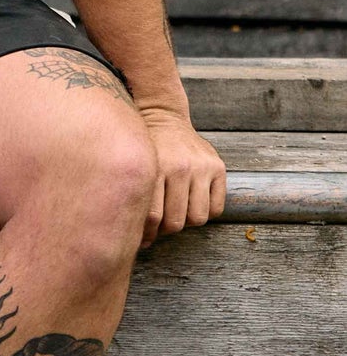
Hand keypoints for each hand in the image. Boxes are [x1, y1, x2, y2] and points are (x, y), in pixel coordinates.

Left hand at [138, 104, 225, 243]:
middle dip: (165, 230)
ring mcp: (202, 167)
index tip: (143, 238)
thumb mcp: (136, 168)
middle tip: (159, 226)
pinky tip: (192, 202)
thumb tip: (136, 238)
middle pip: (176, 222)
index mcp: (156, 169)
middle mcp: (180, 167)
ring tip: (176, 213)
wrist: (163, 117)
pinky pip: (216, 208)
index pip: (153, 217)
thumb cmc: (144, 150)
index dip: (147, 234)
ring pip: (198, 218)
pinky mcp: (218, 167)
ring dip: (186, 221)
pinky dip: (205, 212)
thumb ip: (137, 196)